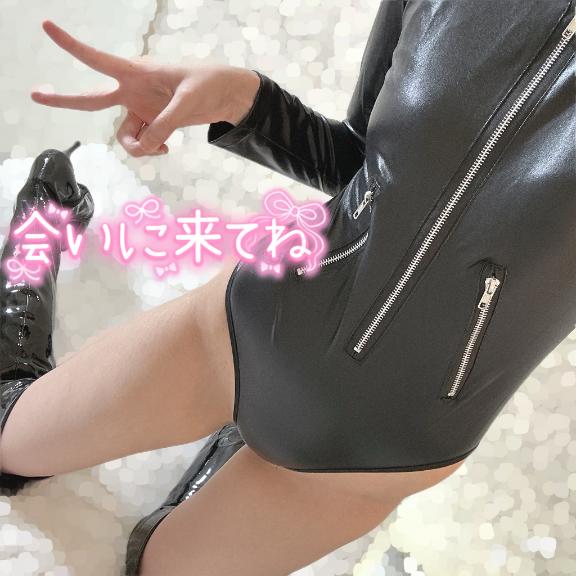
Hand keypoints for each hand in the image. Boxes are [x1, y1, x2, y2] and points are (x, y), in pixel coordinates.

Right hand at [31, 21, 259, 156]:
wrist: (225, 96)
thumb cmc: (208, 84)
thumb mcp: (187, 102)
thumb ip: (164, 124)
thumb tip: (144, 146)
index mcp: (137, 73)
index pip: (99, 60)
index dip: (73, 46)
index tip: (47, 26)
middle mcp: (132, 91)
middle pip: (92, 99)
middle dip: (65, 99)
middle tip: (36, 93)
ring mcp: (141, 109)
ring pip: (123, 135)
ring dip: (137, 147)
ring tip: (161, 147)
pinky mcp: (152, 123)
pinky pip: (141, 143)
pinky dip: (150, 149)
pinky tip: (165, 148)